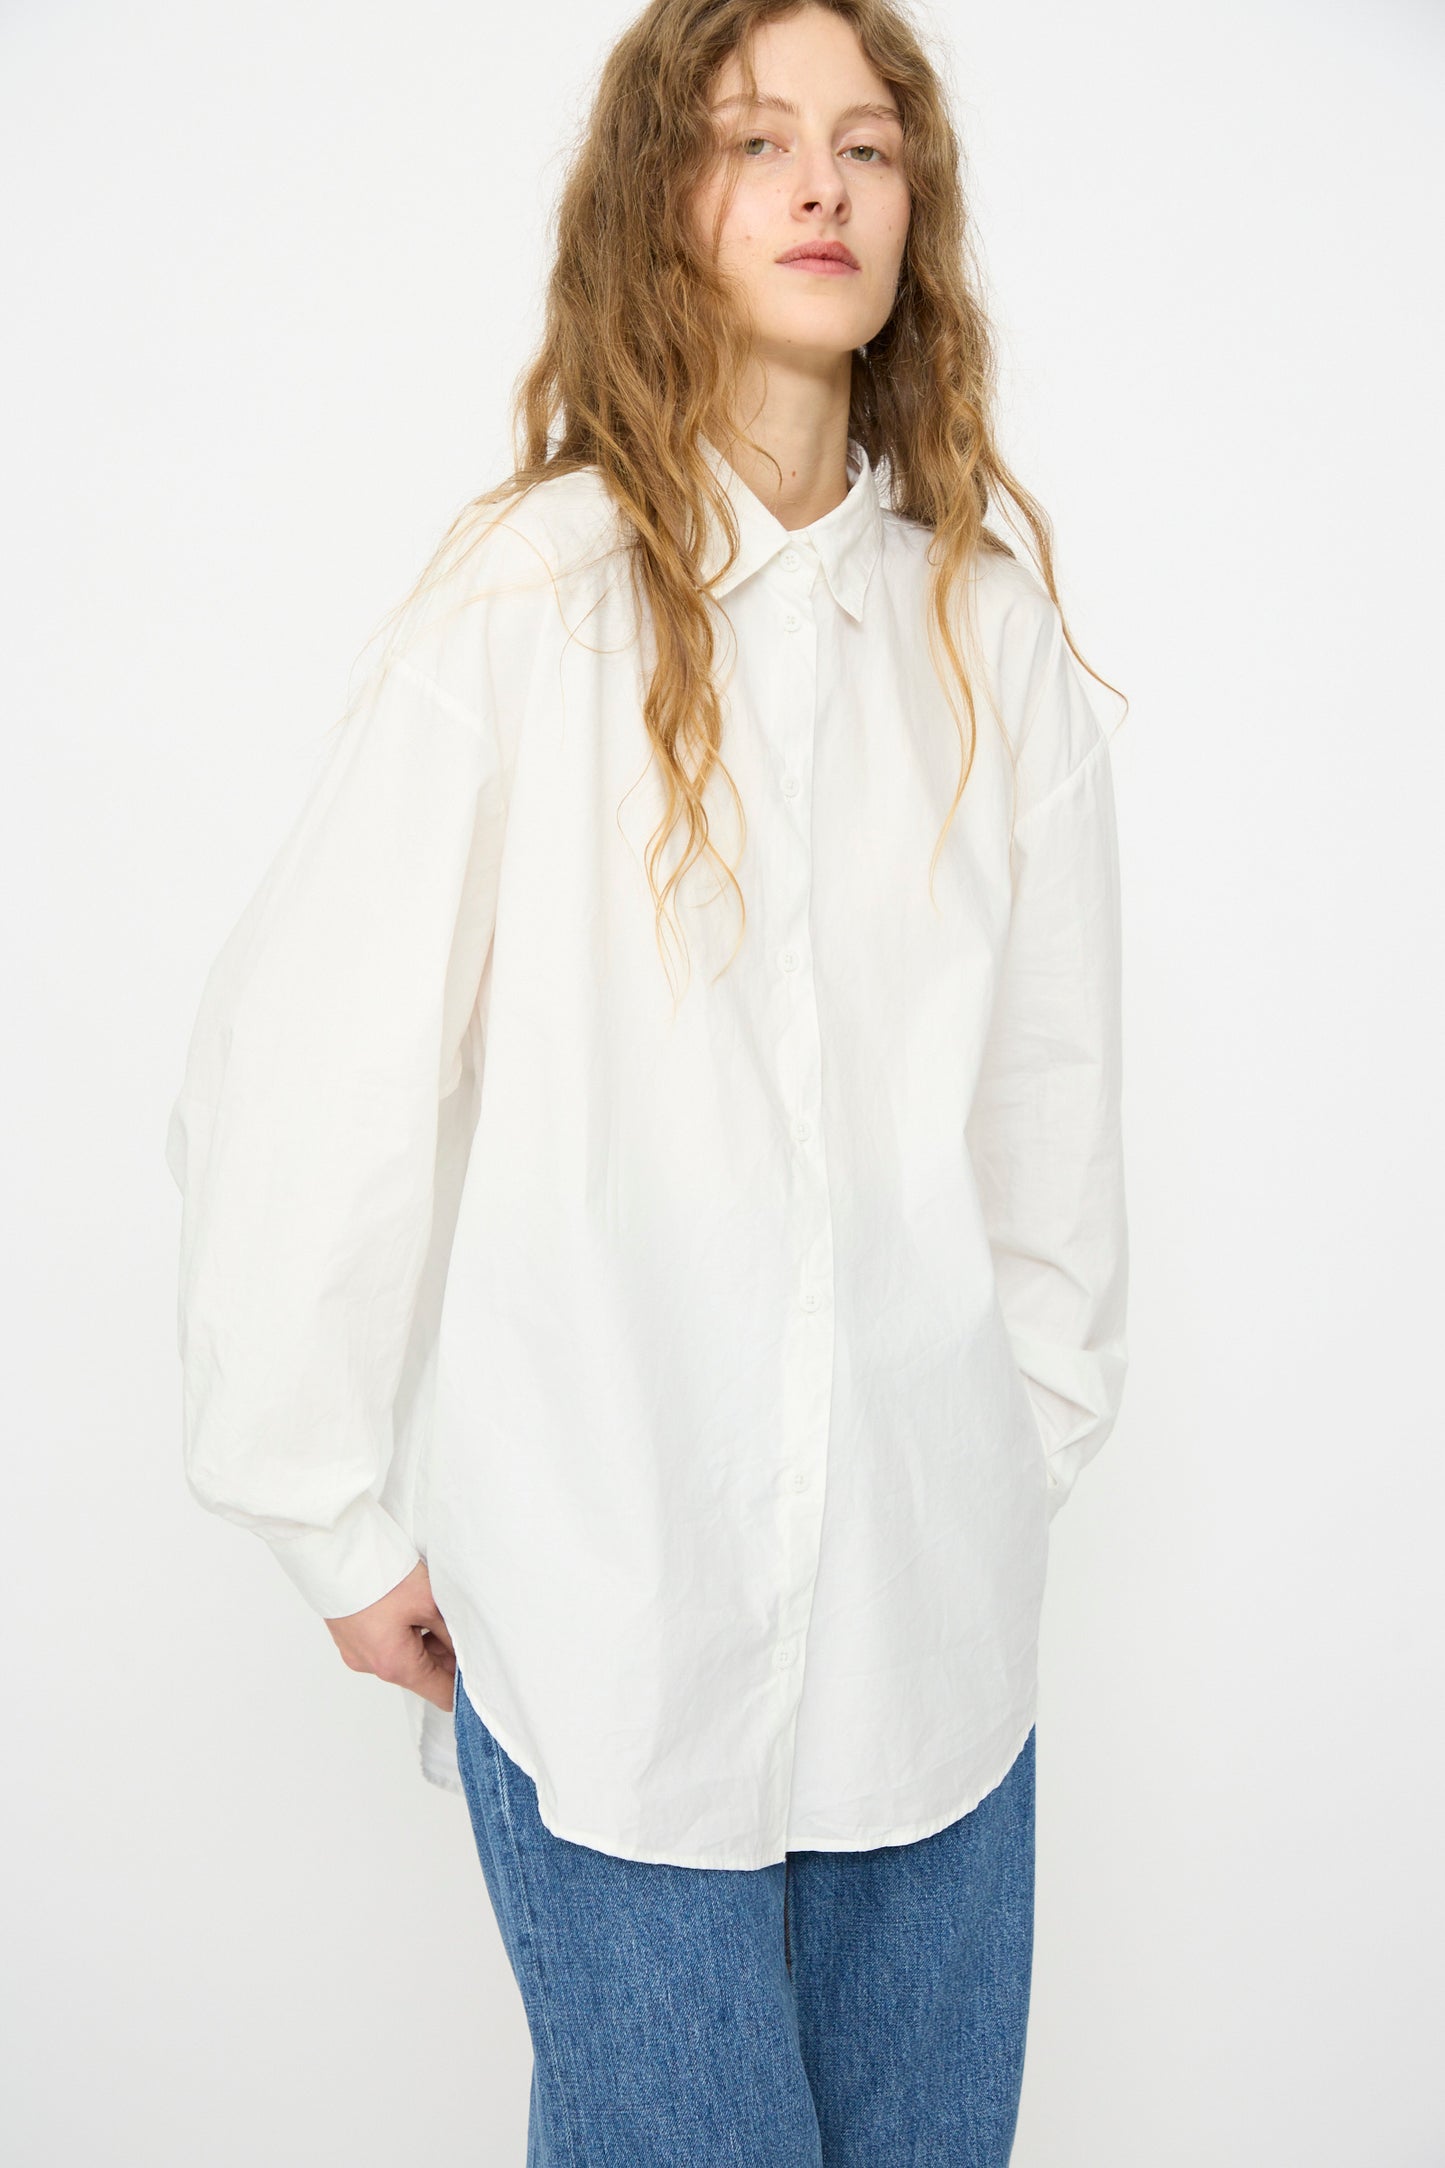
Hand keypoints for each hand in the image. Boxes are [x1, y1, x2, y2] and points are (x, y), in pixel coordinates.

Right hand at [324, 1559, 456, 1712]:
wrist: (335, 1552)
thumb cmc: (379, 1576)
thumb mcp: (430, 1602)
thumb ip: (452, 1634)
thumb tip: (467, 1651)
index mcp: (395, 1665)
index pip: (440, 1694)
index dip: (463, 1688)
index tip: (481, 1675)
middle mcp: (373, 1666)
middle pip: (422, 1675)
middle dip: (446, 1657)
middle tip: (465, 1631)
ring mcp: (358, 1653)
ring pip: (403, 1658)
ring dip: (424, 1642)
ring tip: (435, 1611)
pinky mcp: (350, 1637)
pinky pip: (384, 1645)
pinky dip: (402, 1634)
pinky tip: (413, 1610)